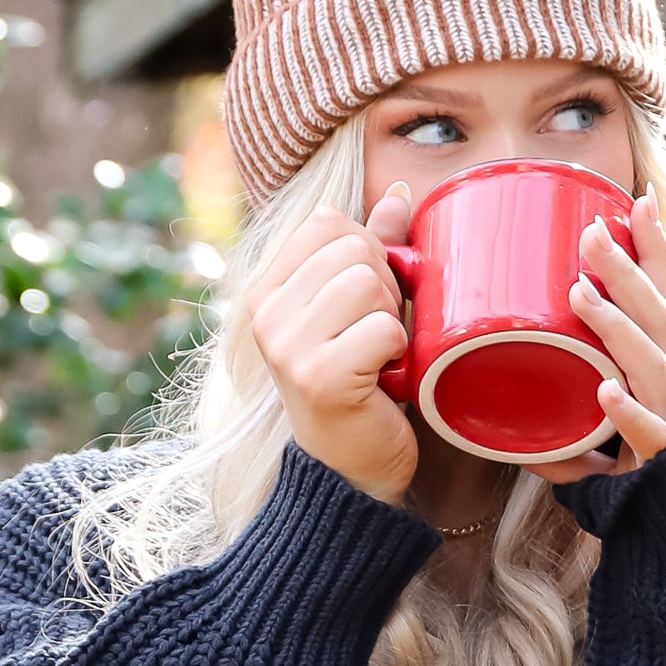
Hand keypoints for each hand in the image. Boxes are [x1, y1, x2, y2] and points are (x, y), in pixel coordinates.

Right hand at [250, 182, 419, 502]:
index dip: (367, 253)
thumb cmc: (359, 384)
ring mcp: (286, 344)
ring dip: (390, 319)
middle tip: (375, 335)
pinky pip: (383, 328)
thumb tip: (400, 196)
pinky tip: (384, 377)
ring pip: (367, 282)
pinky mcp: (318, 376)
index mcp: (268, 289)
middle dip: (383, 287)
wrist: (350, 469)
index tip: (364, 303)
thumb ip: (374, 250)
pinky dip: (398, 352)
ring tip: (378, 355)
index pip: (329, 222)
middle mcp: (266, 312)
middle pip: (353, 247)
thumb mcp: (359, 310)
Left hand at [571, 190, 665, 465]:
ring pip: (652, 362)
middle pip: (658, 314)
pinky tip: (606, 391)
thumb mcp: (586, 410)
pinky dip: (627, 411)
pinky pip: (647, 432)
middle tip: (590, 235)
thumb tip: (488, 353)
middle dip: (627, 270)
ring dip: (617, 325)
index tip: (639, 199)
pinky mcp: (659, 459)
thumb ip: (551, 386)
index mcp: (660, 357)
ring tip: (582, 295)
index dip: (654, 247)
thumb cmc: (620, 456)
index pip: (663, 292)